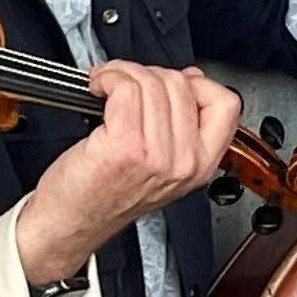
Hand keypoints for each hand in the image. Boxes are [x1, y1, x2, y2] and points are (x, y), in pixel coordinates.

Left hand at [16, 61, 243, 284]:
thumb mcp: (162, 167)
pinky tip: (98, 88)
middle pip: (183, 85)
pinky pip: (125, 88)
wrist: (71, 223)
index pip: (225, 104)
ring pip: (152, 83)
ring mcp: (156, 155)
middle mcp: (183, 163)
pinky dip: (108, 78)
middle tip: (127, 84)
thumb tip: (190, 81)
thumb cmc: (105, 196)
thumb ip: (183, 126)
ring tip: (107, 85)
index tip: (172, 84)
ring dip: (123, 73)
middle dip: (150, 73)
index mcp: (200, 166)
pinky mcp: (125, 146)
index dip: (199, 84)